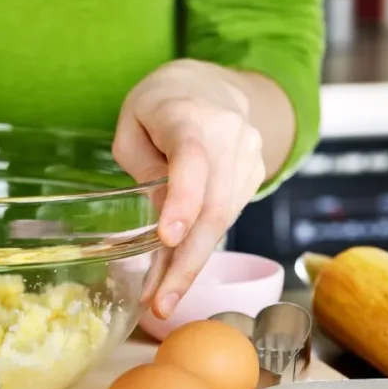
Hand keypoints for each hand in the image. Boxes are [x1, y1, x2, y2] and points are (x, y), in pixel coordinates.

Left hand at [113, 59, 265, 318]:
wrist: (214, 86)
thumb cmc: (162, 105)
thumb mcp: (133, 124)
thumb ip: (141, 166)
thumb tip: (160, 217)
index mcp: (190, 116)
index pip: (191, 160)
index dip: (182, 200)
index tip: (168, 237)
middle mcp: (229, 136)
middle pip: (213, 206)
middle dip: (187, 261)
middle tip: (162, 302)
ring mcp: (248, 158)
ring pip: (222, 221)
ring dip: (191, 265)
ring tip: (163, 299)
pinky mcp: (254, 177)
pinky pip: (226, 219)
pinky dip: (201, 249)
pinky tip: (178, 271)